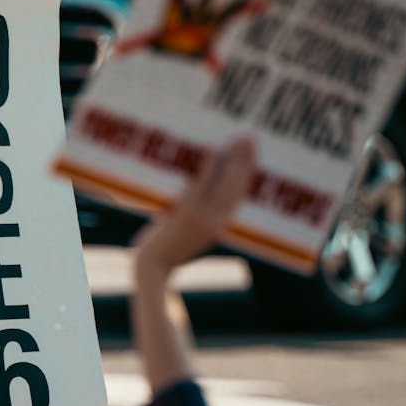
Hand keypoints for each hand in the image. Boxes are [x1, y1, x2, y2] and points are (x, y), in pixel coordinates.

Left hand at [134, 137, 255, 278]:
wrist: (153, 267)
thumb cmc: (166, 249)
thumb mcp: (187, 232)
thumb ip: (197, 215)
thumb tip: (197, 193)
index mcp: (219, 226)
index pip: (238, 195)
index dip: (246, 173)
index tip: (252, 153)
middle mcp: (216, 221)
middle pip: (236, 186)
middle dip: (245, 161)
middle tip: (250, 137)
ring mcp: (203, 217)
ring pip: (225, 184)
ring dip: (234, 159)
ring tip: (240, 139)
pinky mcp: (187, 213)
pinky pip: (201, 186)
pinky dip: (210, 167)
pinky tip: (215, 149)